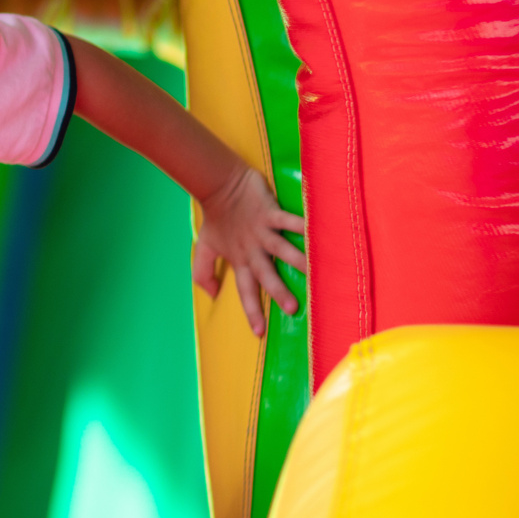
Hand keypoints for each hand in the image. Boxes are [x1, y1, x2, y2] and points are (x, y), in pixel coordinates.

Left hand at [192, 165, 307, 336]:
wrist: (218, 186)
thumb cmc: (216, 219)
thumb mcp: (205, 248)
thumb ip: (203, 272)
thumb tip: (211, 295)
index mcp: (239, 260)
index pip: (245, 290)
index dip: (251, 310)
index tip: (259, 332)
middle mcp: (251, 250)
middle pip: (265, 275)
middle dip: (278, 292)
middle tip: (293, 308)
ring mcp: (261, 231)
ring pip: (280, 250)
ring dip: (296, 260)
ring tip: (313, 272)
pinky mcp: (268, 213)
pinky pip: (286, 220)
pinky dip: (300, 225)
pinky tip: (315, 232)